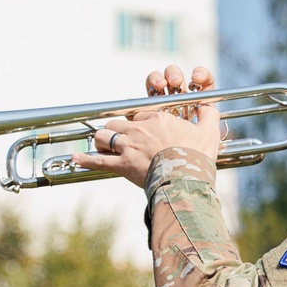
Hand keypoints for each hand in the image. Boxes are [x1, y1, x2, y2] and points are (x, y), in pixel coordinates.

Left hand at [73, 64, 220, 187]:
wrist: (188, 181)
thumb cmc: (199, 157)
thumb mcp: (209, 131)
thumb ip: (209, 115)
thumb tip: (210, 105)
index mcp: (159, 119)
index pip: (140, 114)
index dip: (138, 122)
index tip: (139, 129)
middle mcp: (141, 129)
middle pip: (118, 123)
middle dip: (116, 130)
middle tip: (118, 139)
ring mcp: (129, 146)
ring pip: (105, 136)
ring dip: (102, 141)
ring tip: (102, 147)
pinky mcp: (122, 165)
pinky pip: (98, 161)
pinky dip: (86, 159)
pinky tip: (76, 158)